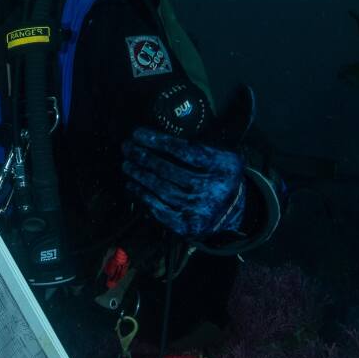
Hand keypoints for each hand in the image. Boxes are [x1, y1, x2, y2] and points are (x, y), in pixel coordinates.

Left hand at [122, 126, 246, 237]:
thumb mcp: (224, 156)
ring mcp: (196, 208)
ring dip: (138, 173)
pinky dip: (142, 194)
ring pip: (159, 188)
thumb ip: (203, 144)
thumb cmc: (221, 176)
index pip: (184, 150)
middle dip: (142, 155)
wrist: (232, 212)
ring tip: (126, 163)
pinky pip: (158, 207)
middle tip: (126, 146)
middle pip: (167, 169)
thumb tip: (164, 133)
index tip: (138, 133)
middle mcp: (208, 188)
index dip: (158, 140)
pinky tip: (131, 184)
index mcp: (221, 166)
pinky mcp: (185, 224)